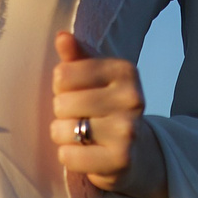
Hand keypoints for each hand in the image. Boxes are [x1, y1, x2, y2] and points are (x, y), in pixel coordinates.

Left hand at [51, 32, 156, 197]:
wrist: (136, 152)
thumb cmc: (105, 107)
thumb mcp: (94, 78)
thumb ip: (76, 57)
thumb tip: (63, 38)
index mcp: (124, 71)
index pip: (62, 74)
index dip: (61, 88)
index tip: (78, 94)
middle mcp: (132, 98)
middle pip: (61, 103)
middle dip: (62, 113)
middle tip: (81, 118)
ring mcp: (128, 130)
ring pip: (63, 130)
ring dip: (63, 136)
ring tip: (82, 136)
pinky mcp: (121, 159)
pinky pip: (68, 156)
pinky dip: (69, 157)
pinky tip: (86, 153)